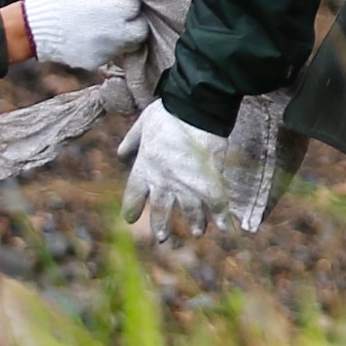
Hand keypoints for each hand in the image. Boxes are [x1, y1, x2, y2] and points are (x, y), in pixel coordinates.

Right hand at [19, 0, 151, 71]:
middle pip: (140, 29)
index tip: (115, 0)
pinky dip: (104, 47)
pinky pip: (109, 55)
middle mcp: (114, 31)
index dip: (126, 1)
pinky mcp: (93, 62)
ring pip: (127, 45)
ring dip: (121, 36)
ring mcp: (104, 49)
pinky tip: (90, 37)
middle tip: (117, 16)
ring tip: (103, 26)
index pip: (136, 5)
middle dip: (132, 22)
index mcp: (114, 7)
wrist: (27, 27)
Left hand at [118, 103, 234, 243]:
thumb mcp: (141, 125)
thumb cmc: (168, 113)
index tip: (131, 219)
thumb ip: (130, 141)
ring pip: (190, 211)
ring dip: (194, 223)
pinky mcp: (209, 180)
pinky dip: (222, 217)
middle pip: (160, 210)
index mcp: (144, 169)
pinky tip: (225, 228)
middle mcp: (163, 182)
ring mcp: (187, 184)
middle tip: (162, 238)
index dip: (131, 209)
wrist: (195, 107)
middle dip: (161, 225)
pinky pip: (217, 204)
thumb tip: (120, 155)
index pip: (133, 196)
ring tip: (197, 232)